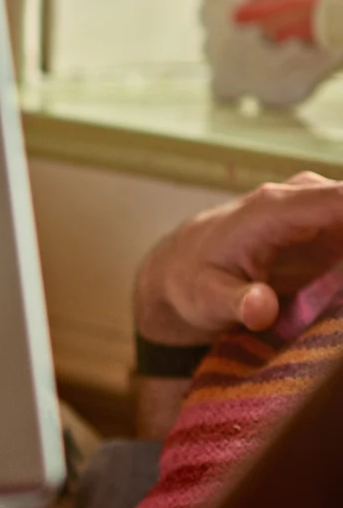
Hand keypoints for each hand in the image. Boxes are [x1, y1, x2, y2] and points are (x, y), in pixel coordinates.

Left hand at [135, 173, 342, 346]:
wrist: (180, 270)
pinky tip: (339, 293)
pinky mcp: (329, 227)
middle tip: (342, 292)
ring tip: (338, 294)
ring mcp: (319, 210)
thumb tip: (261, 309)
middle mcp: (302, 198)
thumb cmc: (192, 281)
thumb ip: (236, 302)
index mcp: (274, 209)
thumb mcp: (206, 298)